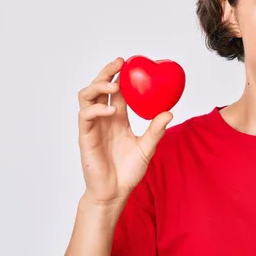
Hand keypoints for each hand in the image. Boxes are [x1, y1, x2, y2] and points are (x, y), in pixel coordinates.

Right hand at [77, 57, 172, 204]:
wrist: (114, 193)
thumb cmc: (129, 171)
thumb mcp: (147, 148)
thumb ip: (156, 131)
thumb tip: (169, 113)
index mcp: (118, 118)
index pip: (117, 91)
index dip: (121, 75)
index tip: (131, 63)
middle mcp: (104, 119)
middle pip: (99, 87)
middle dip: (107, 72)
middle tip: (120, 63)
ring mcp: (93, 127)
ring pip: (87, 97)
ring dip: (98, 85)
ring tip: (113, 84)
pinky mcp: (86, 137)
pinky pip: (85, 116)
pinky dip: (97, 108)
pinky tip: (111, 109)